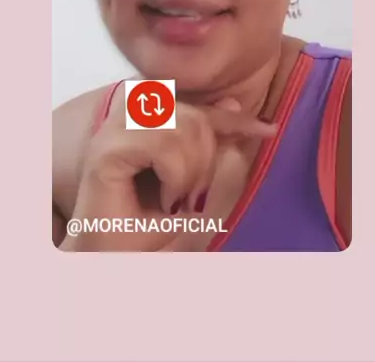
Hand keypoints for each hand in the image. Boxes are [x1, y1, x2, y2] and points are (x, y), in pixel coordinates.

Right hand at [60, 97, 276, 251]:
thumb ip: (220, 156)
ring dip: (193, 171)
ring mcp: (115, 131)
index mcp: (149, 125)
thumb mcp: (203, 198)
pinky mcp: (106, 148)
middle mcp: (130, 120)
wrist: (113, 271)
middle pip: (197, 116)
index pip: (199, 110)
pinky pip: (166, 142)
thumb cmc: (150, 240)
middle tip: (188, 199)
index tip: (268, 130)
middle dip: (208, 162)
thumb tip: (236, 104)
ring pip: (185, 125)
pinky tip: (164, 199)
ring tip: (174, 199)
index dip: (234, 119)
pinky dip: (177, 176)